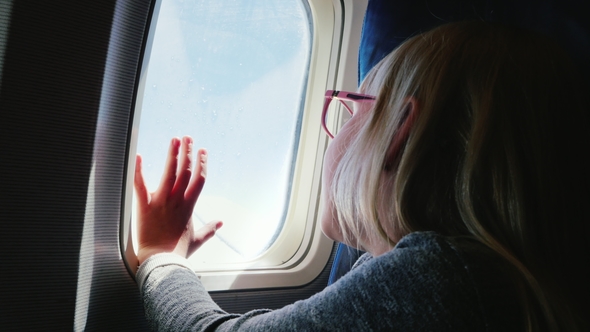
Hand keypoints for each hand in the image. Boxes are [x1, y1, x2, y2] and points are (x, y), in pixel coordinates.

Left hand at [134, 136, 221, 264]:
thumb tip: (220, 223)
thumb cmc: (178, 253)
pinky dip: (138, 170)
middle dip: (188, 153)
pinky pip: (140, 185)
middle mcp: (177, 200)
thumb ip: (209, 230)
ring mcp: (161, 202)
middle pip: (185, 171)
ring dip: (172, 154)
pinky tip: (138, 156)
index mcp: (190, 207)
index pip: (199, 180)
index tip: (203, 152)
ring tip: (175, 140)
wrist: (160, 262)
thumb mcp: (197, 240)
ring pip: (169, 172)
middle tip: (188, 138)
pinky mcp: (144, 206)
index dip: (202, 164)